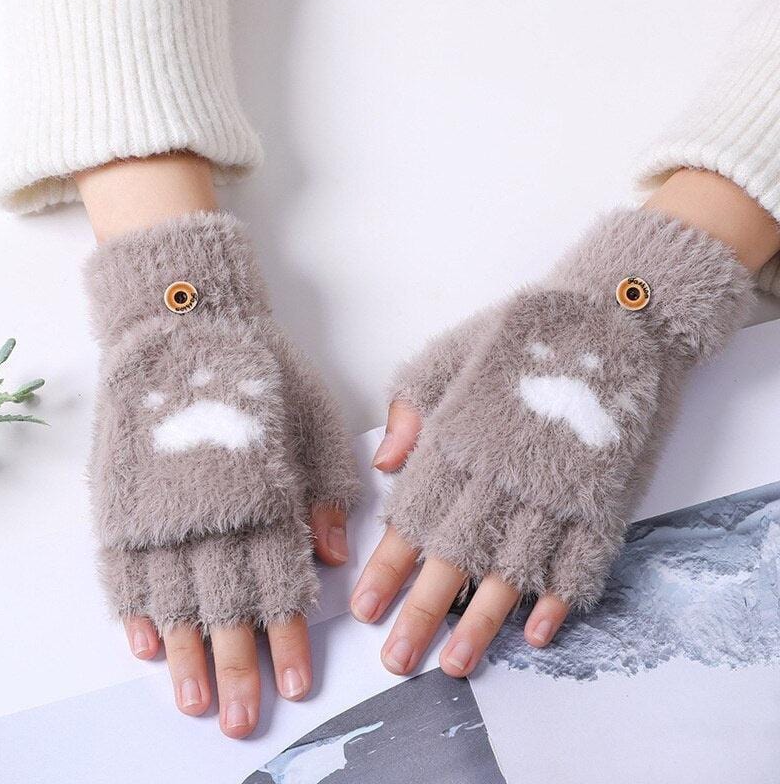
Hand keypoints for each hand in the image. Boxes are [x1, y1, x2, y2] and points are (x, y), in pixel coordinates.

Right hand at [85, 214, 358, 736]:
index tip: (297, 682)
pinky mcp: (124, 499)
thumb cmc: (261, 372)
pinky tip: (144, 644)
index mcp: (263, 497)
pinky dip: (134, 609)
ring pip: (174, 600)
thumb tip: (330, 554)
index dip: (289, 637)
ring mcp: (160, 509)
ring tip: (194, 703)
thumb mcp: (314, 419)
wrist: (188, 327)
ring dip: (185, 657)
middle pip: (225, 608)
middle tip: (244, 720)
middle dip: (239, 668)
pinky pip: (125, 567)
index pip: (279, 586)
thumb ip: (324, 488)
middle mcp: (211, 514)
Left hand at [352, 209, 751, 677]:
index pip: (414, 517)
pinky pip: (580, 558)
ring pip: (513, 570)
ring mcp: (557, 489)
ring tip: (457, 664)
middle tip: (399, 659)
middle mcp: (504, 475)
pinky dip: (559, 597)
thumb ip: (413, 407)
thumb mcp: (452, 353)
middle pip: (455, 556)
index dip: (388, 567)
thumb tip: (383, 465)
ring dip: (484, 621)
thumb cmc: (524, 333)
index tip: (365, 608)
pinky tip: (537, 631)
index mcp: (461, 440)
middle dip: (423, 612)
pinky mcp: (603, 495)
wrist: (614, 315)